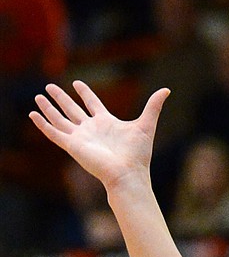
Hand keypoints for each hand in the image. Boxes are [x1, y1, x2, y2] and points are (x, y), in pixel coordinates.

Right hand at [30, 82, 168, 191]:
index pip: (92, 103)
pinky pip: (53, 133)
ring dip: (49, 108)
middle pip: (72, 109)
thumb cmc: (138, 154)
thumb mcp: (146, 125)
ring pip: (60, 119)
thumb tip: (167, 90)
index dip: (85, 93)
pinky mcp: (72, 146)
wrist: (128, 174)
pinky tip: (33, 115)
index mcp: (106, 122)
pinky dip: (43, 124)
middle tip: (50, 86)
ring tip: (38, 96)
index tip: (77, 83)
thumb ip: (153, 106)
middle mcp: (91, 129)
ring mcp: (81, 137)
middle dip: (61, 98)